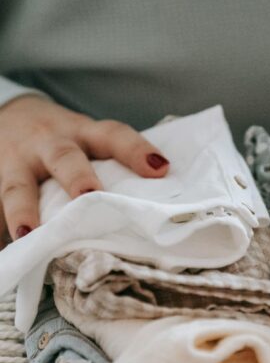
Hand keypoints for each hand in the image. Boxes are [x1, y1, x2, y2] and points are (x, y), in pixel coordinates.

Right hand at [0, 96, 169, 239]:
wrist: (7, 114)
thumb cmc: (60, 140)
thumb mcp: (84, 139)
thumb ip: (108, 163)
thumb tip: (151, 206)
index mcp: (83, 133)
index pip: (113, 135)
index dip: (136, 149)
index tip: (160, 168)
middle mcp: (50, 142)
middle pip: (64, 156)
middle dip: (77, 177)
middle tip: (90, 197)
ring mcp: (17, 161)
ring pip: (18, 185)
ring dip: (23, 210)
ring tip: (28, 234)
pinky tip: (1, 248)